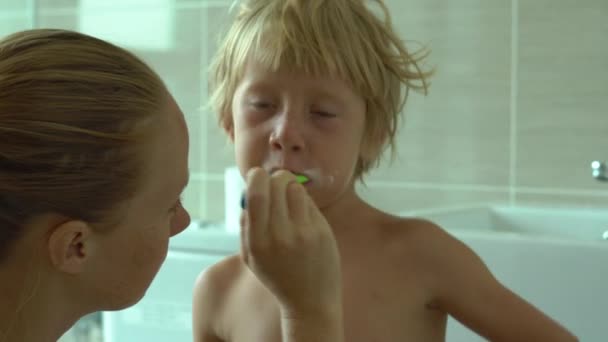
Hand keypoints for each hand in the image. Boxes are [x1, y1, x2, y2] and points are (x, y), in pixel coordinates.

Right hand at [240, 167, 341, 317]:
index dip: (257, 176)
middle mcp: (280, 235)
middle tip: (275, 186)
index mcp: (257, 242)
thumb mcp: (251, 257)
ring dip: (290, 188)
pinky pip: (309, 202)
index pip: (256, 193)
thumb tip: (248, 190)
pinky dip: (304, 203)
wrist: (310, 303)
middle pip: (277, 183)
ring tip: (289, 203)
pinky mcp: (322, 231)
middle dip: (274, 178)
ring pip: (296, 188)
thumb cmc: (277, 276)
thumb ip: (246, 225)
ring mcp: (304, 232)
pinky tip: (302, 217)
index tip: (258, 176)